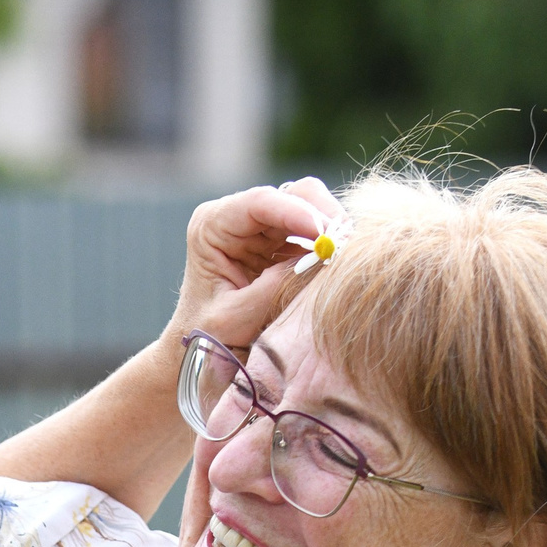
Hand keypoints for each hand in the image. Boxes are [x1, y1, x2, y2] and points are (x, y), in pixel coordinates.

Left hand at [168, 177, 346, 352]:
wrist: (199, 351)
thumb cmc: (207, 336)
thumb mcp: (235, 317)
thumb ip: (274, 288)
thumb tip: (320, 262)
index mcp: (211, 226)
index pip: (259, 203)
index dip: (297, 213)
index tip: (327, 235)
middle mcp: (236, 216)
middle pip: (293, 194)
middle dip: (323, 217)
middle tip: (346, 247)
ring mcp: (261, 225)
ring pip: (310, 207)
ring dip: (331, 231)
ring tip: (344, 257)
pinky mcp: (280, 241)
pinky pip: (314, 231)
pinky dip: (329, 244)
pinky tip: (337, 263)